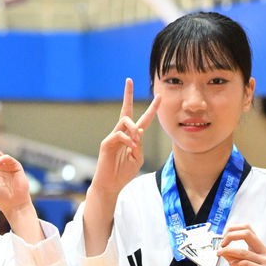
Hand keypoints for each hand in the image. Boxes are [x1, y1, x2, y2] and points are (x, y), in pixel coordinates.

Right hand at [91, 78, 159, 202]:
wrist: (110, 185)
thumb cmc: (123, 173)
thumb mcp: (137, 158)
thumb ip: (139, 145)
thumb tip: (137, 132)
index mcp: (132, 137)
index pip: (142, 119)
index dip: (151, 108)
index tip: (159, 96)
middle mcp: (122, 133)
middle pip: (125, 110)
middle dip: (127, 94)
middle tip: (129, 80)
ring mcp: (113, 137)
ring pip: (124, 121)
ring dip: (134, 129)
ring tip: (136, 142)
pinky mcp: (106, 143)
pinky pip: (119, 134)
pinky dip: (127, 140)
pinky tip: (130, 147)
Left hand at [218, 224, 265, 265]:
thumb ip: (231, 256)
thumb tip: (221, 246)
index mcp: (260, 248)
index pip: (248, 229)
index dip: (234, 229)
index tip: (223, 237)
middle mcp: (264, 252)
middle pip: (247, 233)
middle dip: (231, 236)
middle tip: (221, 243)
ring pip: (243, 251)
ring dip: (228, 251)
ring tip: (219, 254)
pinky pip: (246, 263)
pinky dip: (236, 263)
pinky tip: (231, 265)